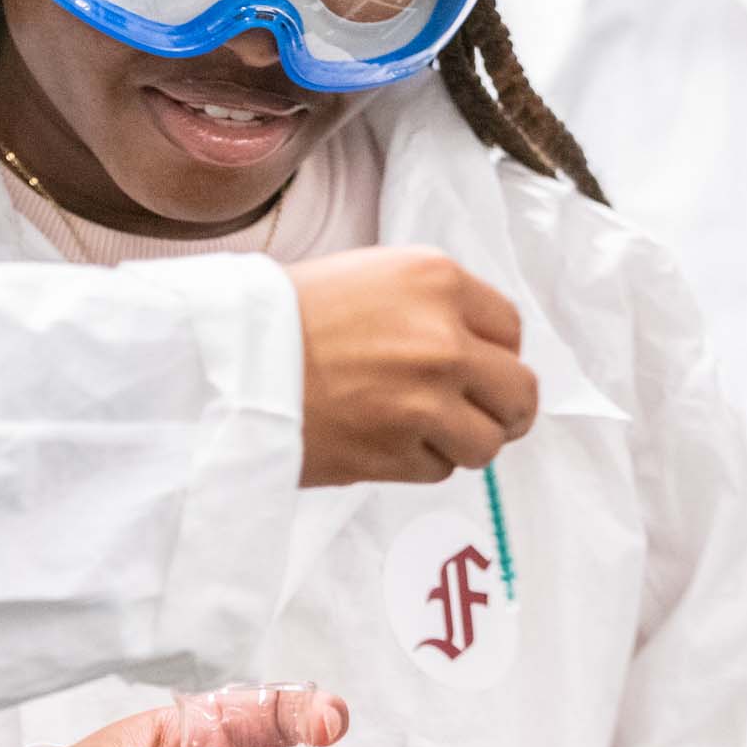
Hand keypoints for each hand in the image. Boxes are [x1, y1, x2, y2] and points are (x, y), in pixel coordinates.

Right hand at [289, 247, 538, 484]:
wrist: (227, 360)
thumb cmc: (286, 315)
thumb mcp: (371, 277)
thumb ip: (431, 305)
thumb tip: (479, 349)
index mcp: (438, 280)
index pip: (511, 329)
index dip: (496, 354)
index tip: (478, 369)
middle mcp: (444, 338)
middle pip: (519, 392)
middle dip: (501, 409)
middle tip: (475, 414)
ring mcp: (426, 400)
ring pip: (487, 442)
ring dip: (460, 443)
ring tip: (418, 431)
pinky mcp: (399, 452)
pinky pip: (440, 470)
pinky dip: (418, 463)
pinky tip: (380, 440)